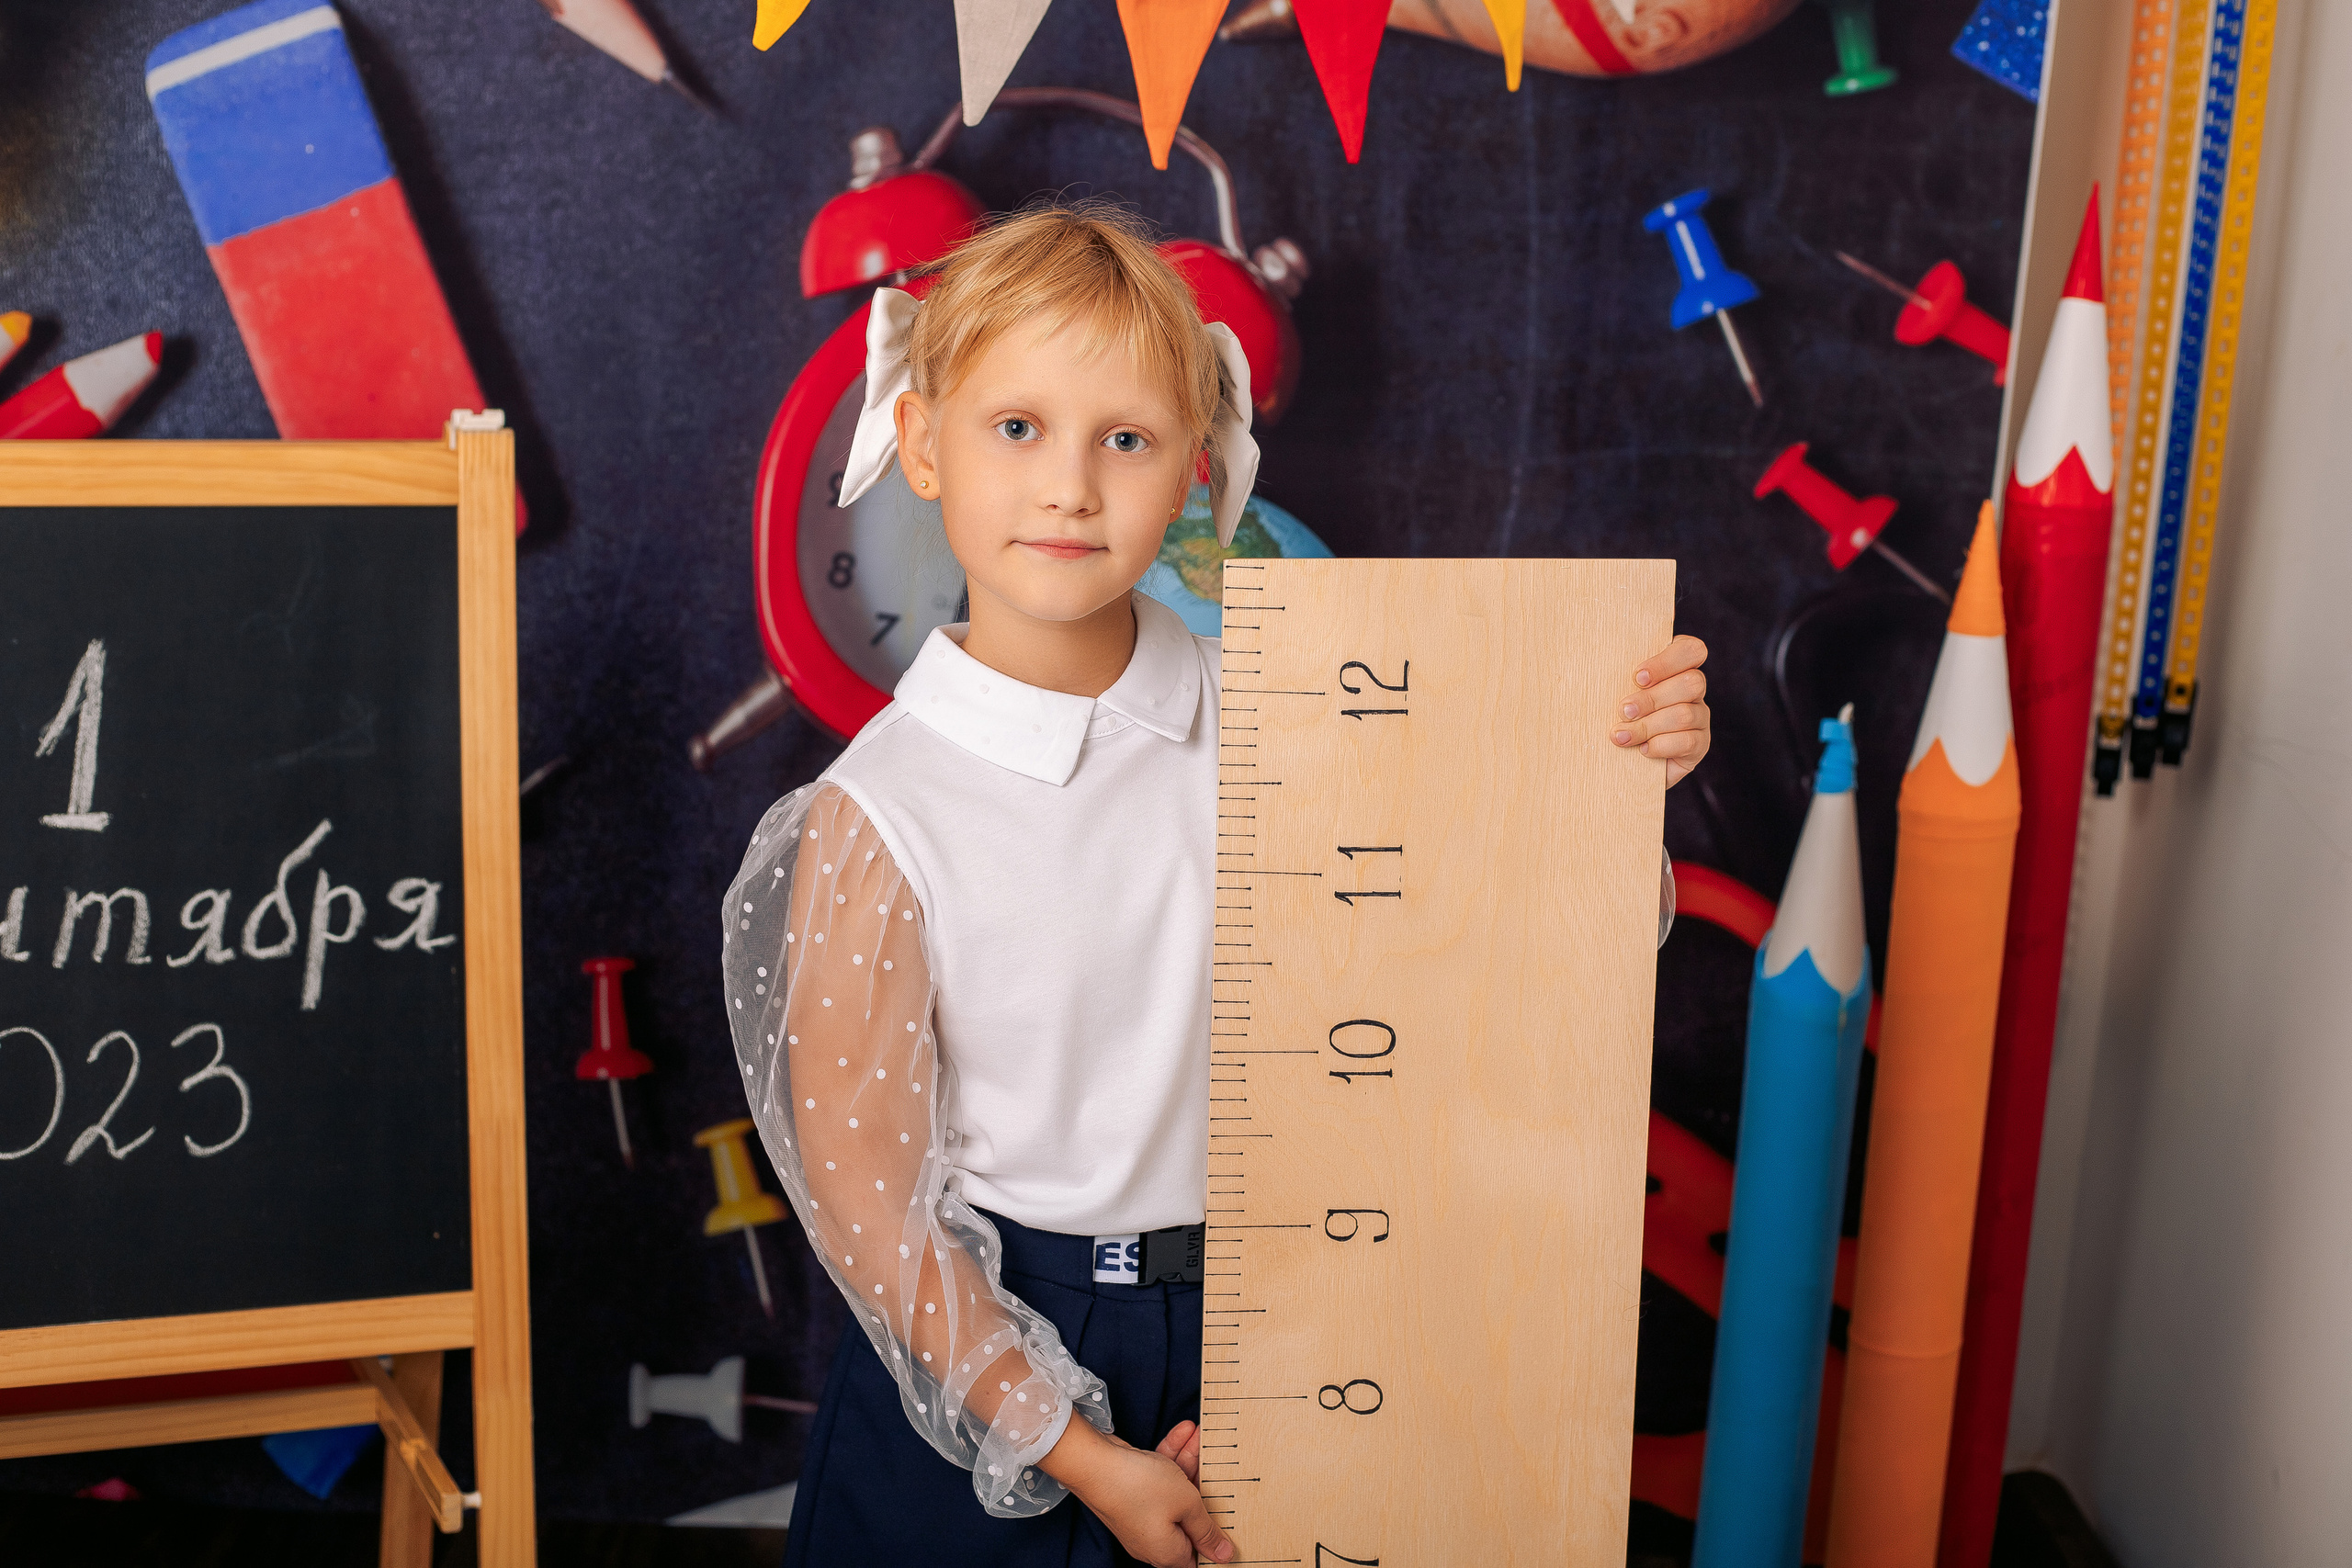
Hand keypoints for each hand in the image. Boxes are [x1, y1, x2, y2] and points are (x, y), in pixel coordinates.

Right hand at [1041, 1418, 1232, 1565]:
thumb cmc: (1142, 1488)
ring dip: (1188, 1462)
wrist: (1094, 1462)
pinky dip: (1170, 1458)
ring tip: (1201, 1436)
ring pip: (1174, 1491)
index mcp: (1169, 1552)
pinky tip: (1183, 1432)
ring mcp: (1141, 1515)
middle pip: (1189, 1516)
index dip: (1214, 1537)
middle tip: (1221, 1463)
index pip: (1199, 1554)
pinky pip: (1158, 1478)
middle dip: (1204, 1484)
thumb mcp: (1187, 1504)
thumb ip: (1207, 1528)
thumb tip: (1224, 1557)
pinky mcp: (1132, 1493)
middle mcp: (1154, 1539)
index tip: (1232, 1517)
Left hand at [1612, 634, 1709, 786]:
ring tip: (1621, 735)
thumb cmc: (1618, 715)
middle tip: (1623, 711)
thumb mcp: (1617, 692)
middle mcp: (1694, 689)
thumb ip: (1618, 678)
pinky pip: (1687, 742)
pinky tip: (1642, 750)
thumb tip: (1595, 668)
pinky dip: (1660, 746)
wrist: (1625, 760)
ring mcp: (1700, 717)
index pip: (1691, 650)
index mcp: (1677, 667)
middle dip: (1652, 699)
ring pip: (1685, 714)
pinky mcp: (1700, 745)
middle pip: (1692, 682)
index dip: (1667, 662)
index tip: (1637, 677)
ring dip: (1648, 726)